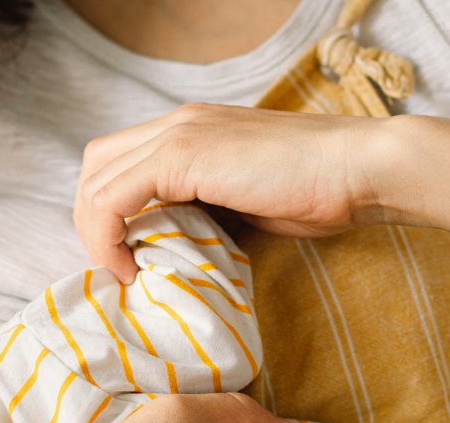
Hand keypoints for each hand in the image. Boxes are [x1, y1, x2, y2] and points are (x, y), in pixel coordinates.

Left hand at [75, 103, 392, 281]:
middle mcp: (176, 123)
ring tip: (124, 272)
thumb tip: (176, 246)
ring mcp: (177, 134)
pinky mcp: (183, 156)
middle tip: (119, 268)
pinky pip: (114, 197)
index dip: (109, 214)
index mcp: (190, 129)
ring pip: (96, 180)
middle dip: (92, 222)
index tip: (129, 259)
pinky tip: (132, 267)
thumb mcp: (246, 203)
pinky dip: (108, 235)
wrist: (357, 170)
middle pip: (95, 167)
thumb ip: (207, 211)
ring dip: (96, 233)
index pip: (118, 163)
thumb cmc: (318, 192)